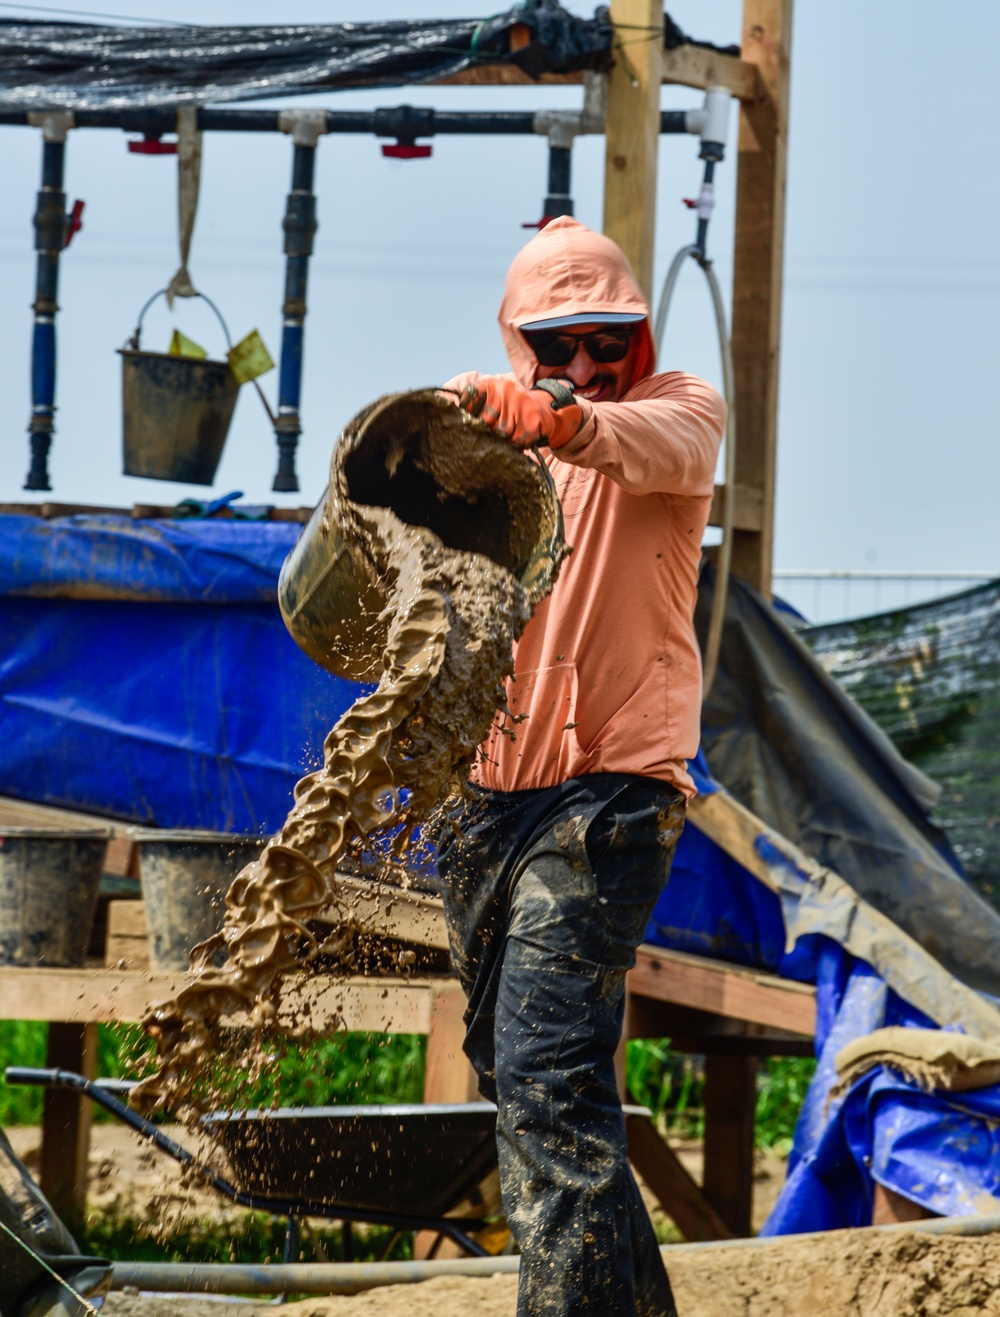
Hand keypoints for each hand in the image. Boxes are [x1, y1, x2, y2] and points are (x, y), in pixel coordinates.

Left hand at [457, 375, 584, 448]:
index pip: (469, 398)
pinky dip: (519, 443)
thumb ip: (472, 409)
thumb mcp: (491, 402)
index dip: (469, 412)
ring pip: (502, 432)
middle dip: (489, 431)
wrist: (545, 409)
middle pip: (485, 421)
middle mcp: (505, 388)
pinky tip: (522, 435)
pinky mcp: (533, 417)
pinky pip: (518, 440)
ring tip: (511, 432)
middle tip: (497, 430)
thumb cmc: (510, 411)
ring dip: (505, 439)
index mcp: (490, 384)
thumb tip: (458, 421)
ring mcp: (520, 401)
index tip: (471, 421)